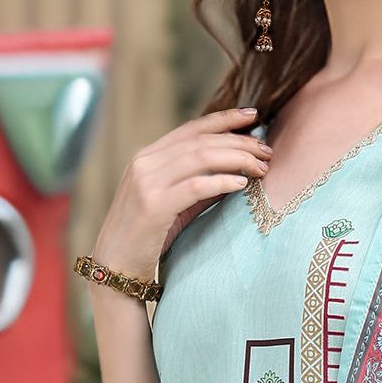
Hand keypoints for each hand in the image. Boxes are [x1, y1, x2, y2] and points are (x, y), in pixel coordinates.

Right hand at [93, 109, 270, 283]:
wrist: (114, 266)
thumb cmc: (145, 238)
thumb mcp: (172, 204)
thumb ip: (197, 186)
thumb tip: (237, 172)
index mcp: (146, 157)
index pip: (191, 129)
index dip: (224, 119)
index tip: (253, 115)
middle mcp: (144, 163)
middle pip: (201, 141)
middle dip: (239, 142)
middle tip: (267, 151)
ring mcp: (146, 183)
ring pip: (201, 157)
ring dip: (237, 159)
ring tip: (261, 167)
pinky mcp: (152, 206)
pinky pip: (195, 186)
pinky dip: (221, 182)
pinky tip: (241, 184)